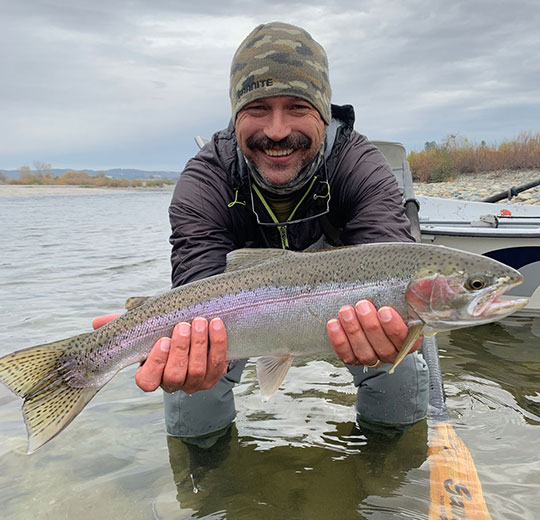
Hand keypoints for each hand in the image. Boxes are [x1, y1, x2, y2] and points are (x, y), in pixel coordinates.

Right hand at [92, 315, 227, 393]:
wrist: (193, 322)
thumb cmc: (164, 327)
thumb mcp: (145, 324)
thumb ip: (125, 324)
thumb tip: (97, 322)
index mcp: (151, 375)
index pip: (147, 382)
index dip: (155, 364)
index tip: (161, 341)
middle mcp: (172, 384)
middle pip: (176, 375)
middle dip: (181, 350)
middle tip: (184, 326)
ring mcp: (194, 382)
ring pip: (198, 371)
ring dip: (200, 345)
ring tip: (200, 322)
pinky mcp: (214, 375)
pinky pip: (218, 363)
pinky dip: (218, 344)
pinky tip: (216, 325)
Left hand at [326, 300, 421, 367]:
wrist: (374, 321)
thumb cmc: (391, 309)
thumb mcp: (408, 300)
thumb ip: (420, 292)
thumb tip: (426, 283)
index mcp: (410, 341)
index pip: (405, 340)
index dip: (394, 327)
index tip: (384, 311)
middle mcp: (392, 353)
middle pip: (383, 347)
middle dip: (370, 326)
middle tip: (362, 306)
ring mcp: (372, 357)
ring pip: (364, 352)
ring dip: (353, 331)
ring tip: (346, 311)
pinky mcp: (354, 359)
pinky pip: (346, 355)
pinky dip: (339, 340)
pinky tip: (334, 324)